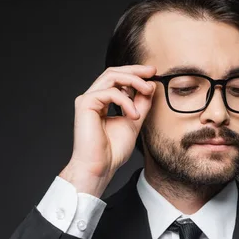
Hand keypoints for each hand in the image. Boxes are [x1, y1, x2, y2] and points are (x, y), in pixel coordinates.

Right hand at [59, 64, 156, 196]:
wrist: (100, 167)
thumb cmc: (112, 151)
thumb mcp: (133, 122)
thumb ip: (140, 105)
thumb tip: (150, 87)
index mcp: (102, 102)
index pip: (118, 80)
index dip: (135, 74)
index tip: (153, 74)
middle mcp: (93, 98)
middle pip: (113, 72)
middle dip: (135, 70)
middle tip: (152, 71)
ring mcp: (88, 100)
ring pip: (111, 76)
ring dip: (133, 81)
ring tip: (147, 90)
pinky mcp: (85, 104)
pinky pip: (110, 92)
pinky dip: (126, 101)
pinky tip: (134, 115)